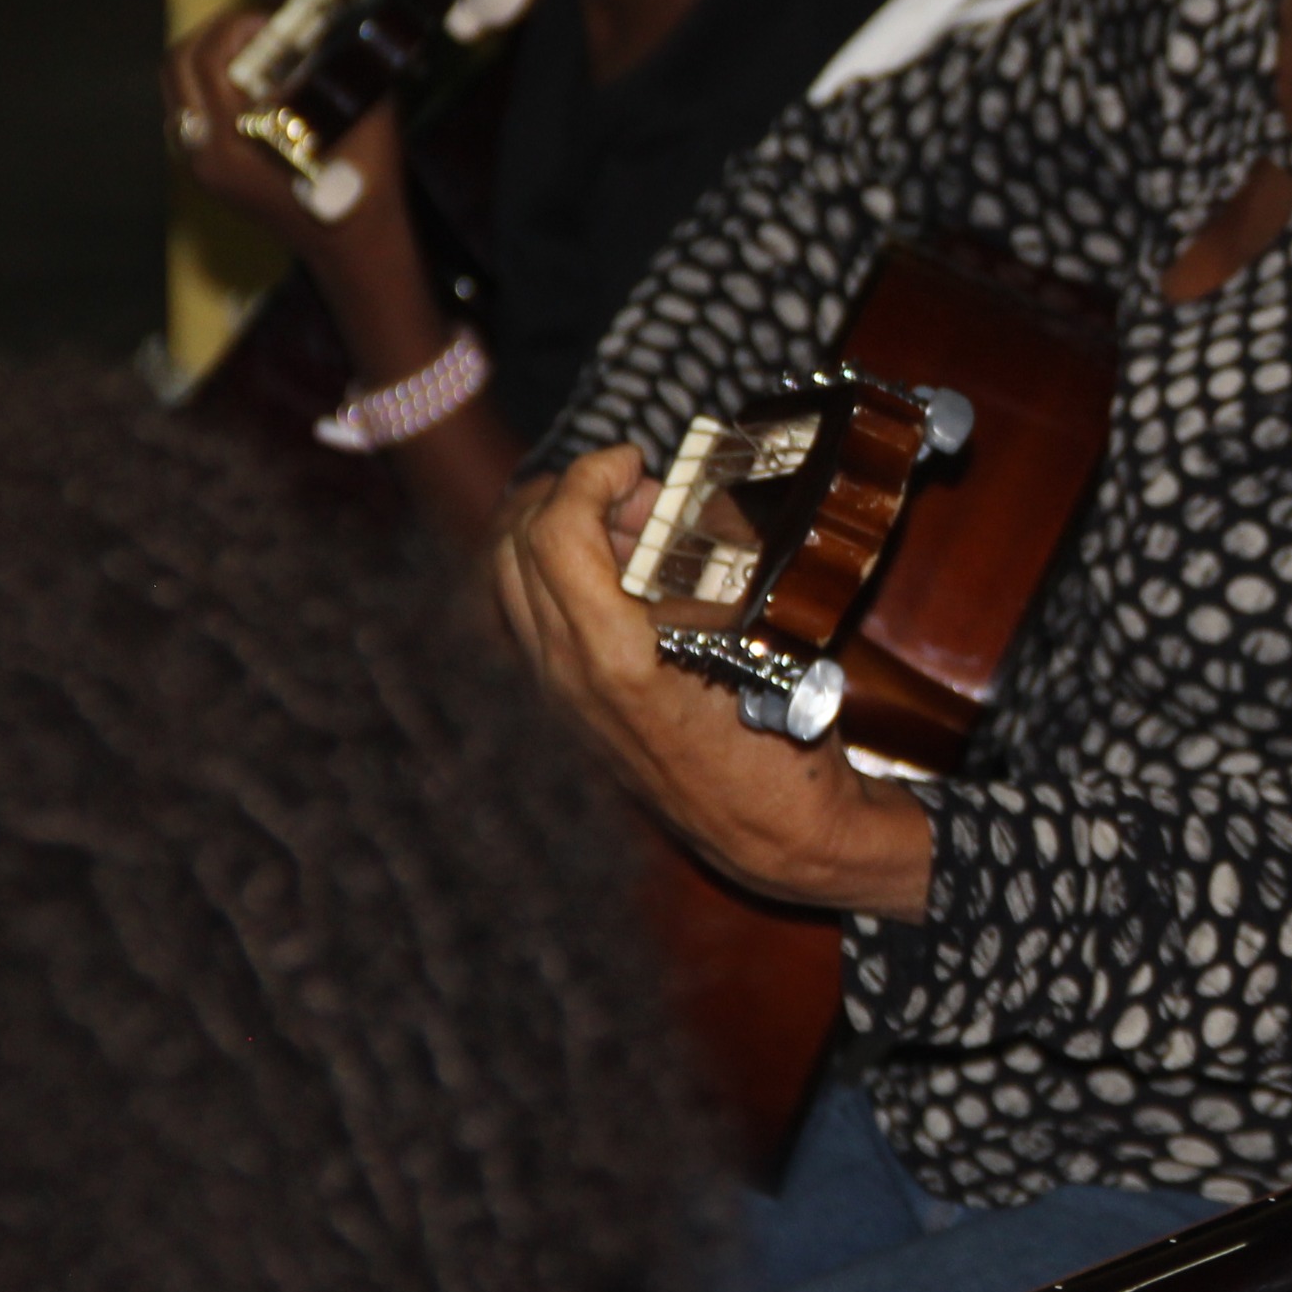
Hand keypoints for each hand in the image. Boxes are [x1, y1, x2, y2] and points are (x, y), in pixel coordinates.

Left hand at [161, 3, 406, 256]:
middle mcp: (203, 154)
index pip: (207, 60)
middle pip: (177, 67)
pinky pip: (190, 112)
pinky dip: (211, 87)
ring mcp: (201, 166)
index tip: (273, 22)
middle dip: (214, 35)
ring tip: (254, 55)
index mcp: (231, 142)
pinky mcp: (209, 172)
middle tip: (256, 30)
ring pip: (177, 89)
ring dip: (209, 60)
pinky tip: (253, 88)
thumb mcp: (358, 116)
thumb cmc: (364, 185)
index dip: (236, 27)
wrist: (356, 246)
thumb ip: (332, 66)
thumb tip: (315, 21)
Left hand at [491, 446, 936, 917]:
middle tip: (633, 487)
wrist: (773, 832)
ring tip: (631, 524)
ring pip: (507, 580)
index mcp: (615, 658)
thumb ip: (716, 567)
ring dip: (556, 529)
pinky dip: (557, 572)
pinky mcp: (562, 706)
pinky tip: (624, 574)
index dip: (588, 476)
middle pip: (510, 546)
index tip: (635, 459)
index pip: (553, 533)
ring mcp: (557, 695)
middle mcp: (567, 676)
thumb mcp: (768, 641)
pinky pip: (527, 616)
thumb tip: (676, 501)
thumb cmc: (785, 739)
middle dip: (564, 493)